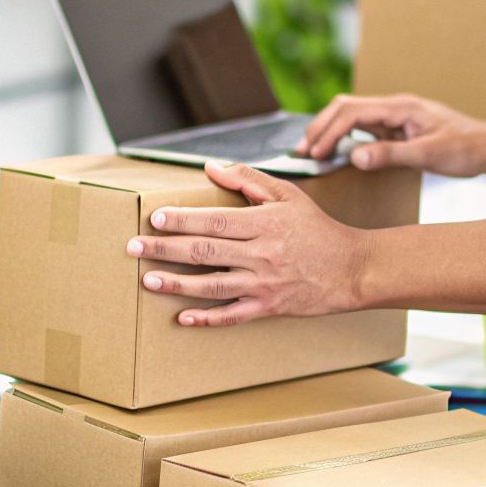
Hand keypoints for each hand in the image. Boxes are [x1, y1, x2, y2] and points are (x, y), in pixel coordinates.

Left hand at [124, 161, 370, 327]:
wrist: (352, 269)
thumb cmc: (317, 229)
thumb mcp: (288, 195)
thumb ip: (248, 180)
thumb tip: (212, 167)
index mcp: (264, 224)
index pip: (214, 221)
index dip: (182, 220)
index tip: (154, 219)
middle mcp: (261, 254)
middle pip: (204, 252)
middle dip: (165, 249)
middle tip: (133, 248)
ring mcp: (263, 283)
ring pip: (212, 285)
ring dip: (176, 284)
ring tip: (148, 280)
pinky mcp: (268, 307)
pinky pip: (232, 315)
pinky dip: (206, 319)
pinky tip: (181, 317)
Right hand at [296, 93, 485, 175]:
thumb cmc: (467, 150)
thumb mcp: (429, 156)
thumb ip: (390, 155)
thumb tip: (354, 157)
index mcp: (401, 107)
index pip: (351, 112)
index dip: (328, 131)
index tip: (313, 153)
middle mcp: (396, 107)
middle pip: (345, 107)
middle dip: (321, 127)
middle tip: (302, 152)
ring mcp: (397, 116)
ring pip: (353, 116)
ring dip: (331, 131)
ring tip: (314, 152)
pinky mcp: (400, 127)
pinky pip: (366, 128)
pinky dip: (347, 138)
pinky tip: (340, 153)